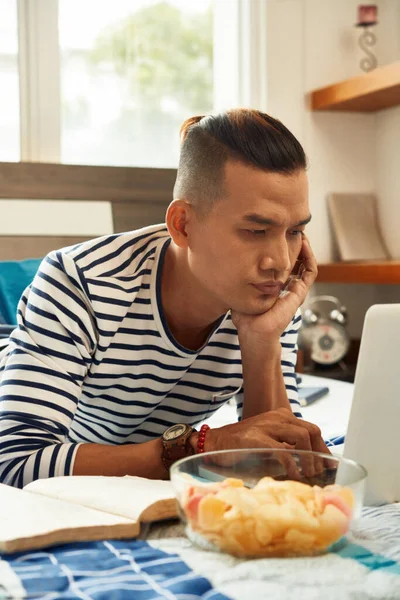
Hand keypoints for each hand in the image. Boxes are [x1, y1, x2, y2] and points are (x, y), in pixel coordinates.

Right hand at [206, 408, 330, 478]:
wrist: (214, 442)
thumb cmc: (242, 444)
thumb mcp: (268, 439)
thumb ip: (286, 445)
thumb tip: (310, 462)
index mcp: (281, 417)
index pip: (311, 428)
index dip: (323, 447)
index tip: (330, 464)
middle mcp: (277, 418)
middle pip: (311, 430)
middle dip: (319, 453)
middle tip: (319, 472)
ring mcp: (266, 426)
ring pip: (301, 437)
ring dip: (309, 459)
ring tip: (308, 475)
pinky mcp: (256, 438)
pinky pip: (282, 450)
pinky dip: (292, 464)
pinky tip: (294, 475)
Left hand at [232, 234, 317, 344]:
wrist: (254, 333)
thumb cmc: (245, 317)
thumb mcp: (241, 289)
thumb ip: (239, 277)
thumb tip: (225, 260)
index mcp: (276, 285)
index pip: (283, 263)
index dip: (282, 247)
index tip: (276, 232)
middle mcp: (287, 286)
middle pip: (296, 260)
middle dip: (294, 243)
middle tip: (290, 227)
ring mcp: (295, 289)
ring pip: (306, 262)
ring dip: (305, 246)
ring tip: (300, 230)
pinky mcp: (300, 292)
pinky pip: (310, 271)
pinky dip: (309, 256)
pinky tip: (303, 243)